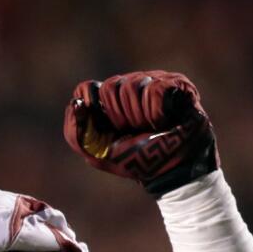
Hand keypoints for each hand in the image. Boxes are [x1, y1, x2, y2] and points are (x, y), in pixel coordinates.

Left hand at [63, 71, 218, 195]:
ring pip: (132, 86)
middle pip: (110, 86)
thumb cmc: (136, 161)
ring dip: (140, 118)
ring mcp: (153, 80)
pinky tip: (166, 121)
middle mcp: (129, 85)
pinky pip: (155, 90)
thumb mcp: (98, 153)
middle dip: (120, 118)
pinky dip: (157, 114)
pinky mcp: (176, 82)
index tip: (109, 131)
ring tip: (153, 128)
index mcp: (107, 99)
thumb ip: (76, 132)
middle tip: (135, 132)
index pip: (86, 89)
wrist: (173, 171)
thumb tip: (76, 104)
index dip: (94, 112)